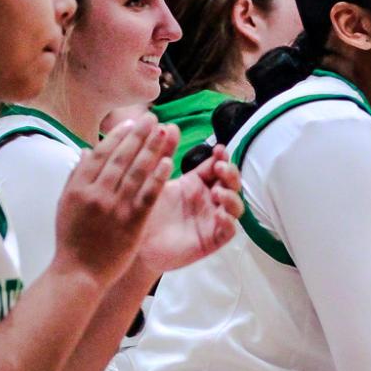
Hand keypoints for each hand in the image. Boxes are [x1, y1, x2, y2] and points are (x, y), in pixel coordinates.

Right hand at [54, 118, 177, 281]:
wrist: (79, 273)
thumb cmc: (72, 240)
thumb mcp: (65, 204)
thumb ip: (76, 176)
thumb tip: (87, 150)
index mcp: (79, 187)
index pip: (100, 154)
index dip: (117, 136)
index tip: (130, 123)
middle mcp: (97, 193)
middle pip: (121, 157)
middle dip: (138, 135)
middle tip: (152, 119)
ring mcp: (115, 208)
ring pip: (136, 172)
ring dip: (152, 149)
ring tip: (164, 132)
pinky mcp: (132, 223)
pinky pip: (148, 195)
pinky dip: (158, 177)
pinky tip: (169, 162)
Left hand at [138, 147, 241, 274]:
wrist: (134, 244)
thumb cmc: (143, 211)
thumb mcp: (152, 180)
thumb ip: (162, 154)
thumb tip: (170, 125)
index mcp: (196, 183)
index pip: (218, 166)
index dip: (222, 157)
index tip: (219, 149)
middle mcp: (208, 200)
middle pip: (232, 183)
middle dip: (230, 173)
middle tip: (219, 169)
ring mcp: (212, 220)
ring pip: (236, 206)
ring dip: (231, 197)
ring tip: (217, 193)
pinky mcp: (212, 240)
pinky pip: (228, 231)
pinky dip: (228, 222)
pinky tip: (219, 215)